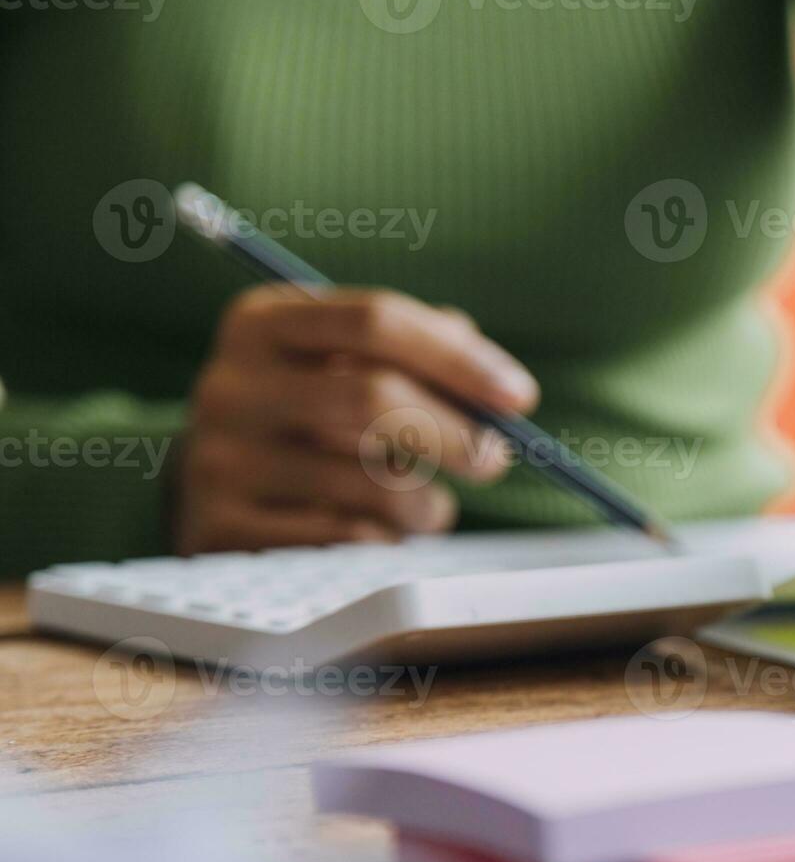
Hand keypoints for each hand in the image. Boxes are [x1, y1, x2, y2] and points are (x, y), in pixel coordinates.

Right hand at [177, 286, 537, 552]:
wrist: (207, 485)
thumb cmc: (308, 413)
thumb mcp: (342, 361)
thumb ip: (420, 351)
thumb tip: (497, 389)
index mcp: (263, 322)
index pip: (374, 320)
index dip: (457, 358)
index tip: (520, 397)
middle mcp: (230, 384)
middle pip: (372, 396)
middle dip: (455, 433)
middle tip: (495, 459)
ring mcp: (218, 460)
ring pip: (369, 483)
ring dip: (427, 503)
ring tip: (430, 507)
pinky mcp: (222, 532)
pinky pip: (346, 541)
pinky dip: (388, 542)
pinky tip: (383, 535)